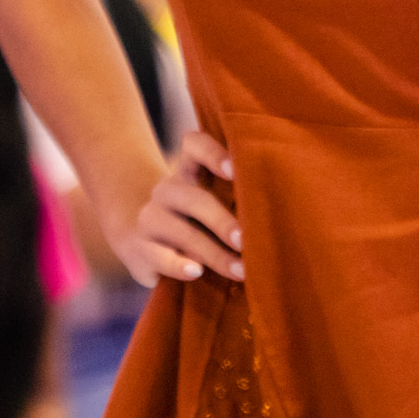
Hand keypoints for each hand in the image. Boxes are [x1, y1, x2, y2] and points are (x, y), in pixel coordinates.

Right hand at [111, 128, 242, 286]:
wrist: (141, 240)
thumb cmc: (196, 222)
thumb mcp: (213, 204)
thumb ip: (237, 202)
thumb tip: (279, 219)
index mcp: (189, 171)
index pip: (194, 145)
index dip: (213, 153)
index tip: (236, 171)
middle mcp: (166, 190)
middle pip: (193, 198)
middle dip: (222, 221)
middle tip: (246, 241)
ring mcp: (149, 219)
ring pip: (181, 232)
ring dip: (214, 254)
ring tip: (240, 270)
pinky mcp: (138, 249)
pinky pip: (159, 257)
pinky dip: (179, 265)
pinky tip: (196, 272)